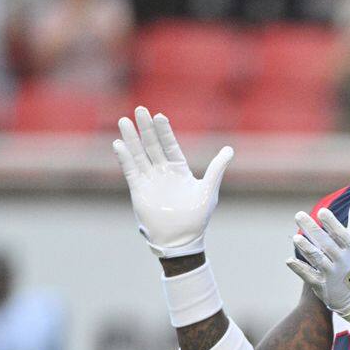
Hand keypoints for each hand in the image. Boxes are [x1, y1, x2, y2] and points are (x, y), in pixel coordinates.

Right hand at [112, 106, 233, 257]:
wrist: (182, 239)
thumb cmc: (197, 218)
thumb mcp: (208, 190)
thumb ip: (216, 168)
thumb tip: (230, 148)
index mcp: (179, 169)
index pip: (169, 144)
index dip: (164, 131)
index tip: (159, 116)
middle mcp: (163, 172)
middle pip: (152, 145)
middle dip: (146, 128)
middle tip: (140, 109)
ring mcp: (150, 180)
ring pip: (139, 154)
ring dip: (131, 138)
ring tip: (123, 121)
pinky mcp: (139, 191)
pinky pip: (130, 171)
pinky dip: (125, 158)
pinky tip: (119, 144)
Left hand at [288, 192, 349, 322]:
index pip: (341, 234)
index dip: (332, 223)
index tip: (321, 211)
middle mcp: (342, 260)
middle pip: (326, 244)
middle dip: (312, 230)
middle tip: (298, 214)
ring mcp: (332, 274)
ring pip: (317, 259)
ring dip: (306, 249)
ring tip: (296, 237)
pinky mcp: (322, 285)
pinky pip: (309, 276)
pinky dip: (300, 269)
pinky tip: (289, 260)